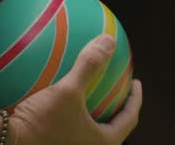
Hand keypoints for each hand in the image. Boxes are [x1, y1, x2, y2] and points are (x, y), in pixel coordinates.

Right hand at [8, 35, 141, 144]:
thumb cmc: (39, 123)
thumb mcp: (67, 91)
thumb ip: (89, 66)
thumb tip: (108, 40)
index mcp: (102, 143)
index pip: (129, 119)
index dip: (135, 100)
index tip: (135, 83)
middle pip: (111, 127)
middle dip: (114, 107)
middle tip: (115, 87)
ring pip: (88, 130)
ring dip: (90, 111)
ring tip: (88, 91)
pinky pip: (66, 128)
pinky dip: (67, 113)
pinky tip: (53, 95)